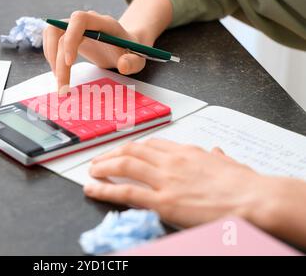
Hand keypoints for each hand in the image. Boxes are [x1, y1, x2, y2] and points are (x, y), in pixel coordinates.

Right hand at [43, 11, 145, 92]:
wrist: (125, 46)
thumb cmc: (131, 52)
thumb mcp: (138, 59)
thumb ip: (132, 62)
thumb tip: (123, 66)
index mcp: (103, 23)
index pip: (79, 20)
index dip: (70, 38)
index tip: (69, 62)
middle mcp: (86, 21)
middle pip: (61, 31)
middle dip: (58, 61)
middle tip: (63, 87)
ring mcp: (75, 26)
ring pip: (51, 33)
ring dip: (50, 57)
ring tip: (60, 80)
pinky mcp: (68, 34)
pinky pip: (51, 38)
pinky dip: (50, 55)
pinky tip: (59, 71)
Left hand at [84, 139, 276, 228]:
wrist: (255, 199)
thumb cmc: (245, 185)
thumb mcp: (230, 164)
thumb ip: (216, 158)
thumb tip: (215, 152)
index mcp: (186, 152)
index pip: (151, 144)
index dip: (132, 147)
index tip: (123, 151)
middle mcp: (171, 161)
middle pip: (132, 150)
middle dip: (112, 153)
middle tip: (99, 160)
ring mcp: (165, 180)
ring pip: (124, 165)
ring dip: (103, 167)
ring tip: (92, 171)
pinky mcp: (162, 201)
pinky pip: (126, 192)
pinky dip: (105, 189)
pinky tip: (92, 188)